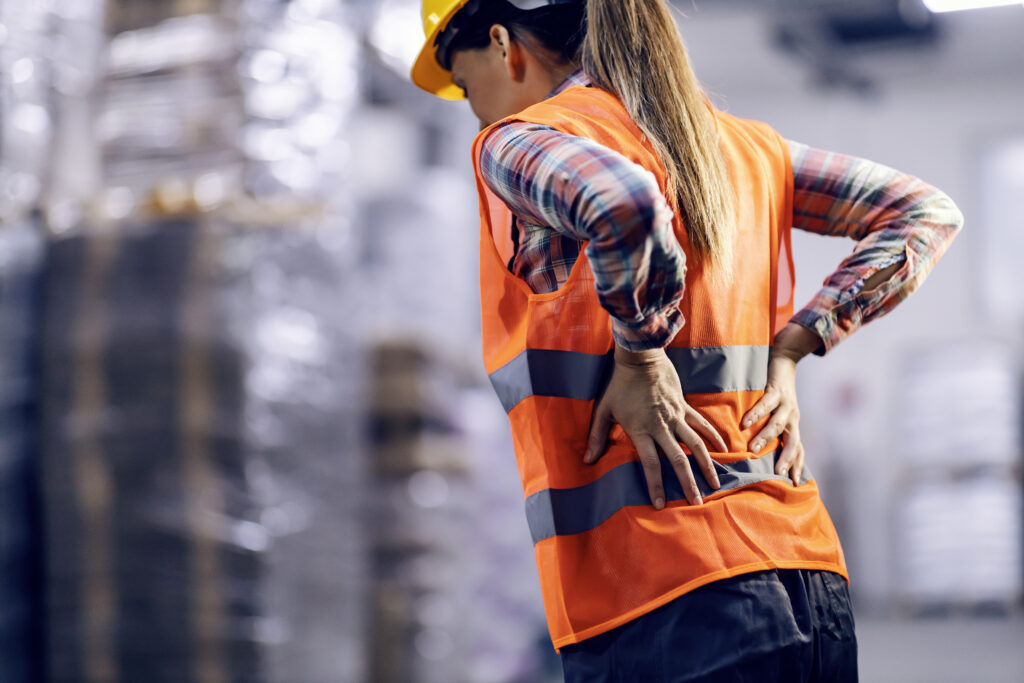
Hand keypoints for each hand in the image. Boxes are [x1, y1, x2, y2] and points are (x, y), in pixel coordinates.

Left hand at [583, 346, 726, 507]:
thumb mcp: (603, 411)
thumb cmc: (619, 385)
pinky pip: (702, 424)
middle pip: (678, 460)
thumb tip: (586, 460)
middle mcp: (661, 426)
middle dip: (688, 483)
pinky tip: (724, 450)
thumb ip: (596, 437)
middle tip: (697, 502)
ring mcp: (676, 416)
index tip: (661, 504)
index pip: (650, 464)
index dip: (656, 485)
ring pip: (696, 445)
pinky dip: (714, 437)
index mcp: (641, 430)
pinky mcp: (684, 406)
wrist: (640, 358)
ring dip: (706, 465)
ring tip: (715, 484)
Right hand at [741, 351, 803, 484]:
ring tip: (752, 450)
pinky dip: (756, 414)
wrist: (784, 362)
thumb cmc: (776, 393)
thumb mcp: (778, 414)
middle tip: (777, 474)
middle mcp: (793, 417)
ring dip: (765, 438)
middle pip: (793, 442)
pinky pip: (766, 404)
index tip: (795, 483)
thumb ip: (773, 431)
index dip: (798, 465)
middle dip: (786, 458)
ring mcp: (786, 404)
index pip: (799, 449)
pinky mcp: (776, 390)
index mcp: (793, 425)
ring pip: (778, 425)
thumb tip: (758, 452)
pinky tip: (745, 422)